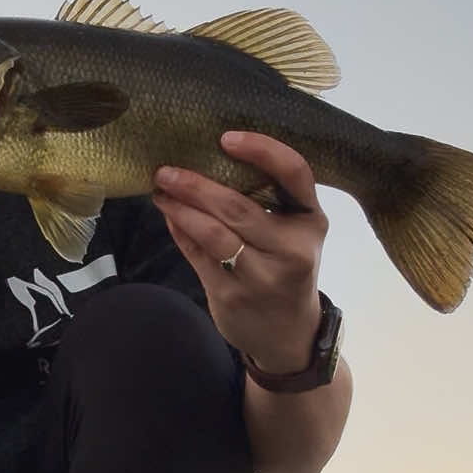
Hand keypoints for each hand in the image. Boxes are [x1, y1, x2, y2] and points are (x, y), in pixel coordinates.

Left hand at [152, 132, 327, 372]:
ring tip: (161, 190)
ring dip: (181, 208)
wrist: (288, 335)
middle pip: (238, 207)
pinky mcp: (233, 296)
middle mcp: (293, 249)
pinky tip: (169, 215)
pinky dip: (179, 230)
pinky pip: (198, 255)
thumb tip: (206, 156)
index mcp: (311, 220)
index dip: (262, 150)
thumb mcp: (292, 232)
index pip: (294, 173)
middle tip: (167, 170)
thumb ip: (263, 199)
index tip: (226, 137)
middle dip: (196, 185)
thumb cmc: (286, 268)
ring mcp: (263, 277)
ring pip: (213, 233)